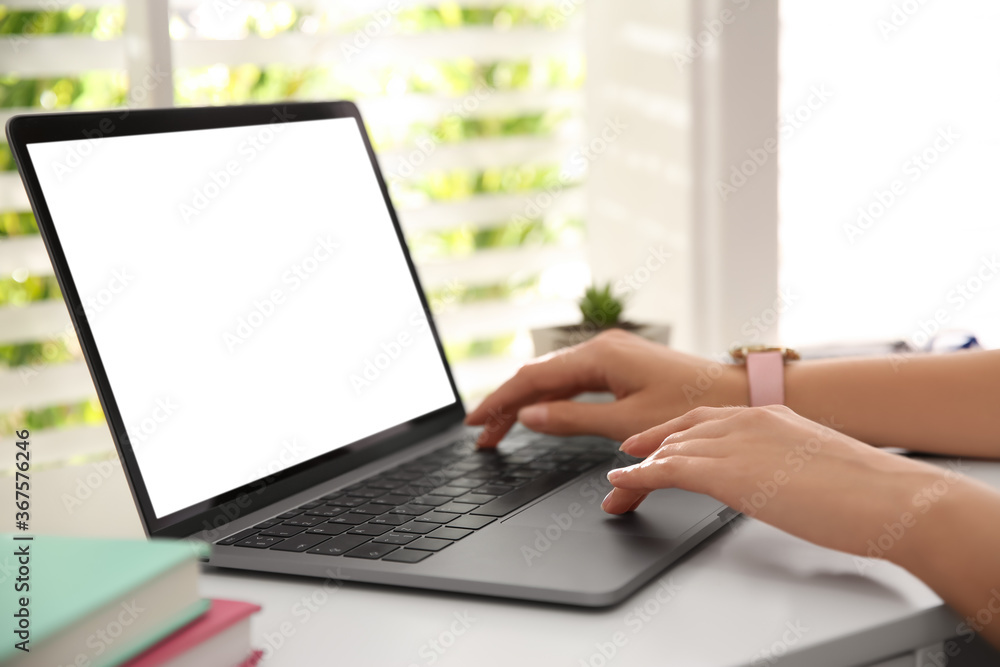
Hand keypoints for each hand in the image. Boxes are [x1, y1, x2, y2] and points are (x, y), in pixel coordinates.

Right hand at [465, 330, 747, 447]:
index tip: (475, 423)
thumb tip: (530, 415)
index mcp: (598, 355)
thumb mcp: (625, 422)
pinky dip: (552, 397)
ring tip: (502, 427)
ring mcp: (611, 354)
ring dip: (527, 402)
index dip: (499, 401)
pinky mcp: (622, 364)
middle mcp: (601, 347)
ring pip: (555, 377)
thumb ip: (572, 418)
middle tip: (483, 435)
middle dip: (507, 404)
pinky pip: (575, 379)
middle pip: (539, 375)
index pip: (532, 378)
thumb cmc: (690, 406)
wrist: (736, 394)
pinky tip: (540, 411)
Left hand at [606, 405, 954, 558]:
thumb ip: (786, 464)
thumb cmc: (869, 490)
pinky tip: (622, 486)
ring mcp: (736, 443)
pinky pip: (668, 470)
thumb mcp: (816, 465)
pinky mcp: (728, 472)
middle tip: (626, 466)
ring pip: (670, 450)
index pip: (706, 419)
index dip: (673, 432)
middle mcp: (748, 420)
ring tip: (617, 487)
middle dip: (650, 451)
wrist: (892, 497)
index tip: (652, 443)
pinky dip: (639, 478)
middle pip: (681, 432)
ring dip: (639, 469)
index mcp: (770, 416)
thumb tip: (777, 480)